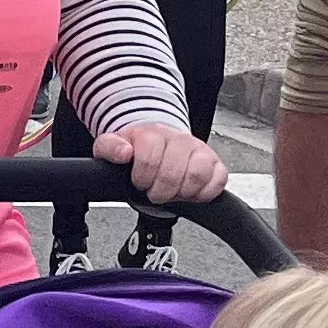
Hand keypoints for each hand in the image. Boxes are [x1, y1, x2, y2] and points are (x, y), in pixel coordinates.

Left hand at [94, 123, 227, 205]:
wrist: (159, 143)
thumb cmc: (138, 149)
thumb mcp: (112, 147)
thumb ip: (109, 148)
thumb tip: (123, 153)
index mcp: (153, 134)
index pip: (149, 160)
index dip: (142, 179)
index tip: (139, 182)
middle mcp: (180, 140)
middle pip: (172, 174)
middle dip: (160, 191)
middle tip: (155, 191)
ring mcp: (200, 150)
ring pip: (197, 176)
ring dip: (182, 192)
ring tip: (173, 191)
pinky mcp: (216, 163)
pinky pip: (218, 181)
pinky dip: (204, 193)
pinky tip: (190, 191)